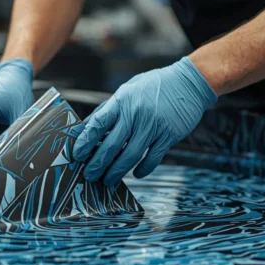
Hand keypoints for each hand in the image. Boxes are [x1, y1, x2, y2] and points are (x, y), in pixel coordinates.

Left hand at [73, 57, 216, 185]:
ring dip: (116, 172)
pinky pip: (152, 158)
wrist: (188, 83)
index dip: (85, 141)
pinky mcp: (168, 136)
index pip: (98, 124)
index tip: (76, 155)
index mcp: (122, 101)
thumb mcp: (127, 91)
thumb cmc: (152, 87)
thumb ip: (107, 110)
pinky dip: (143, 169)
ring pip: (130, 156)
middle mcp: (136, 114)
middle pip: (112, 145)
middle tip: (89, 176)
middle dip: (98, 164)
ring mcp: (153, 126)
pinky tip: (135, 174)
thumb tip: (85, 128)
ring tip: (108, 181)